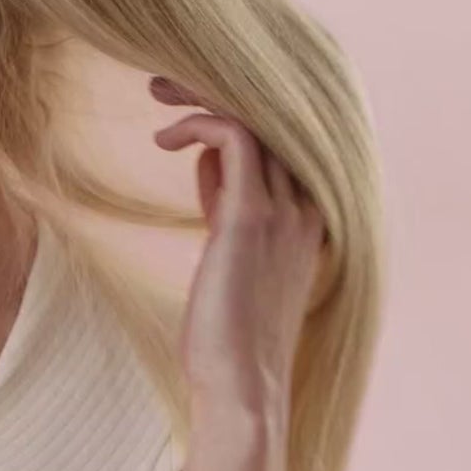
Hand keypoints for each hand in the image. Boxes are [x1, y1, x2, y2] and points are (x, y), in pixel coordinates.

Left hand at [150, 74, 327, 415]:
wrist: (240, 388)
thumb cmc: (227, 333)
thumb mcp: (231, 257)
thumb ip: (228, 206)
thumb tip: (207, 162)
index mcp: (311, 216)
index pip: (281, 139)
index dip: (233, 114)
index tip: (187, 110)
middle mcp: (308, 206)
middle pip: (272, 118)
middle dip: (216, 90)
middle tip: (165, 83)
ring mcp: (286, 210)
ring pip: (255, 117)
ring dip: (202, 95)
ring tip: (158, 93)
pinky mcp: (252, 216)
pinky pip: (235, 136)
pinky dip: (198, 123)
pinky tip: (163, 139)